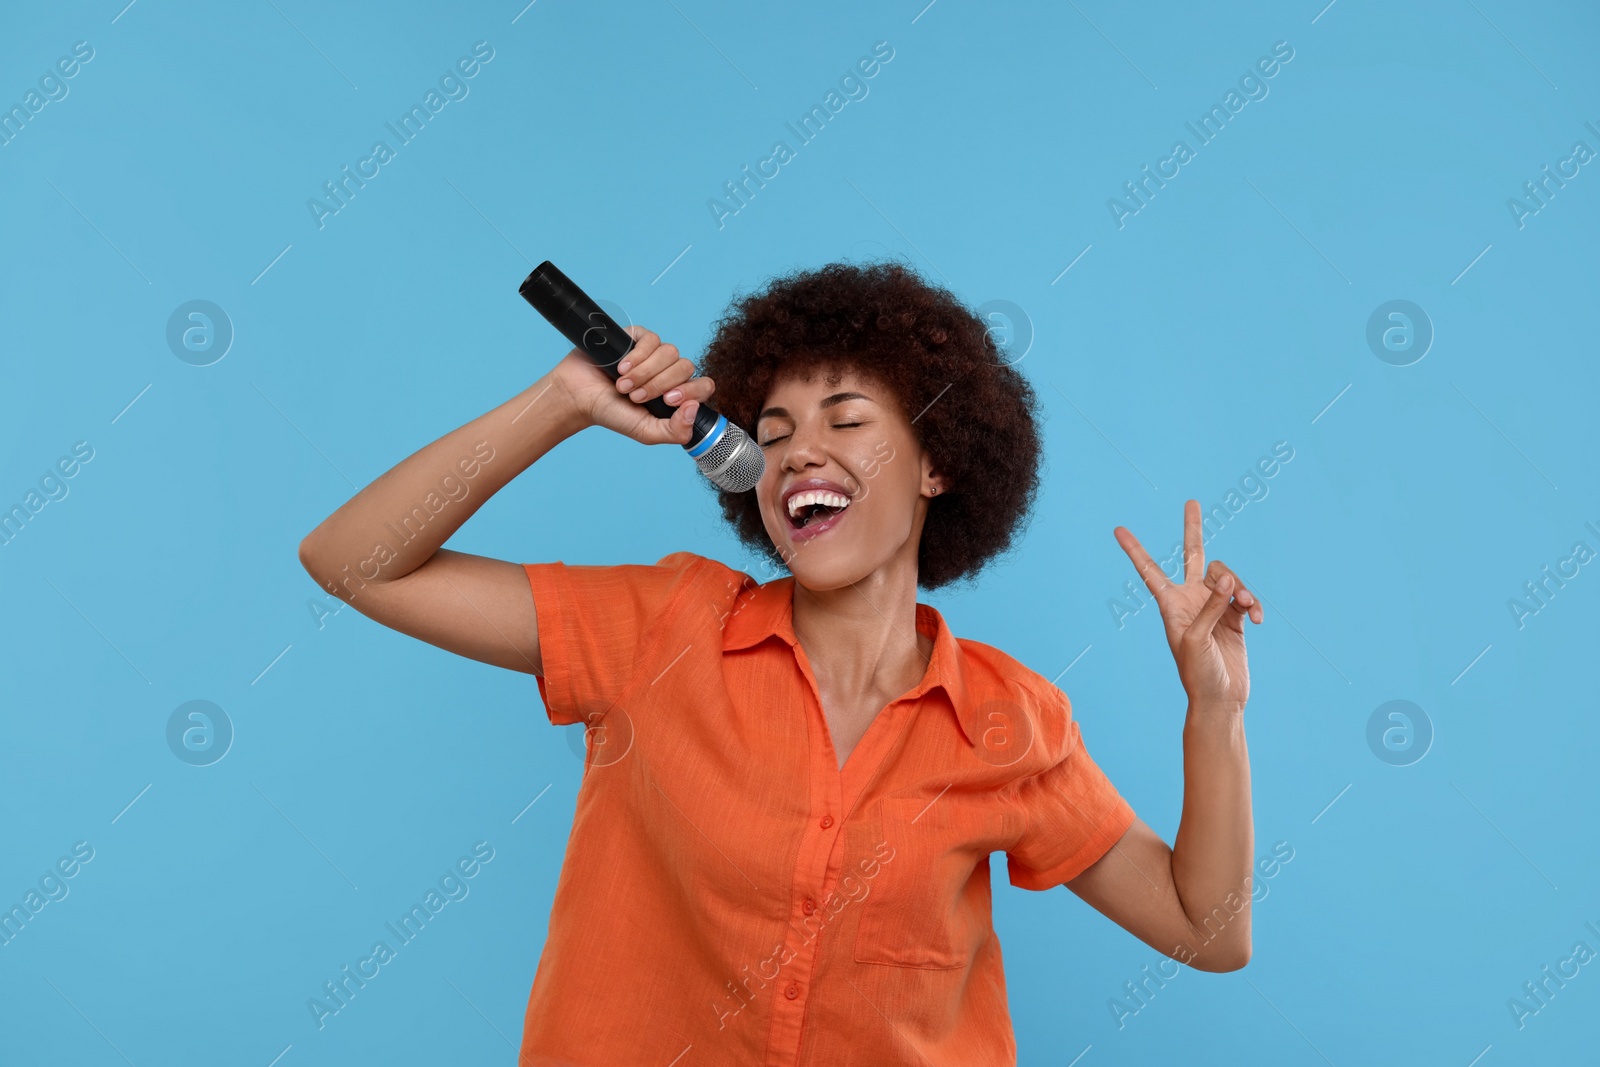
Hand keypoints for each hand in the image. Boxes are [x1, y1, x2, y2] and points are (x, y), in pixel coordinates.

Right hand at [547, 326, 717, 445]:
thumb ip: (675, 431)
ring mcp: (655, 353)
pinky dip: (636, 357)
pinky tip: (621, 368)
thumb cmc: (613, 414)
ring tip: (624, 385)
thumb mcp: (647, 432)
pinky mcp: (639, 338)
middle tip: (636, 397)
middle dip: (660, 384)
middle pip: (686, 367)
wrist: (580, 397)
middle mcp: (669, 371)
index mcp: (677, 393)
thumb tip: (694, 407)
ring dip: (645, 373)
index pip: (704, 385)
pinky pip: (652, 340)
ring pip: (670, 352)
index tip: (668, 400)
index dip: (691, 390)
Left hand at [1113, 500, 1260, 710]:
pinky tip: (1257, 619)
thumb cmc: (1199, 674)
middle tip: (1190, 502)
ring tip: (1248, 606)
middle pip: (1193, 556)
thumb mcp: (1198, 640)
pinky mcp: (1233, 616)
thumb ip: (1211, 606)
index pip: (1149, 571)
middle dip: (1192, 529)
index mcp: (1170, 605)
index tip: (1118, 529)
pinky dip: (1252, 603)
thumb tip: (1226, 578)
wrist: (1220, 699)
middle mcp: (1190, 600)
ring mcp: (1213, 606)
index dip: (1135, 550)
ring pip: (1227, 577)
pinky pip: (1244, 596)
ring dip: (1241, 587)